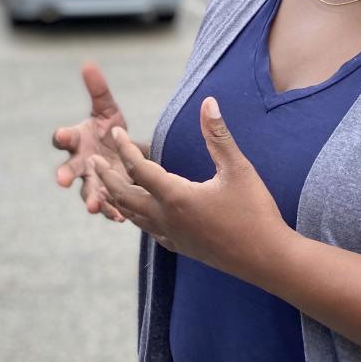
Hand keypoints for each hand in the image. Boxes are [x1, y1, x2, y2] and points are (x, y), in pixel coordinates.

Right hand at [52, 63, 142, 221]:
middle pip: (68, 169)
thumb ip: (98, 90)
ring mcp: (92, 181)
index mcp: (77, 141)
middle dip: (65, 174)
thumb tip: (88, 64)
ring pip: (87, 192)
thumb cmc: (109, 130)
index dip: (62, 136)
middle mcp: (80, 163)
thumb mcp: (107, 110)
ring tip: (95, 207)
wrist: (125, 155)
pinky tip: (120, 217)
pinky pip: (107, 206)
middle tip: (62, 180)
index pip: (63, 138)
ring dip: (91, 199)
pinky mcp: (107, 195)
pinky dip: (112, 212)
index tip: (63, 135)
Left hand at [91, 97, 289, 279]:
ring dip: (116, 198)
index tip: (115, 131)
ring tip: (105, 185)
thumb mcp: (238, 169)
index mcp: (176, 197)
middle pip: (124, 196)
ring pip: (132, 216)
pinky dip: (135, 217)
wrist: (266, 259)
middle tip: (94, 161)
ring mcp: (171, 236)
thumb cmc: (255, 212)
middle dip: (106, 176)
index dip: (125, 148)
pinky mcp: (181, 247)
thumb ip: (218, 136)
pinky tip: (139, 213)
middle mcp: (166, 219)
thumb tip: (208, 103)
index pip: (139, 168)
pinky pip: (148, 230)